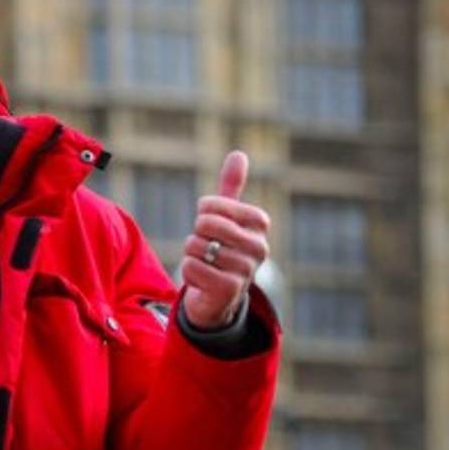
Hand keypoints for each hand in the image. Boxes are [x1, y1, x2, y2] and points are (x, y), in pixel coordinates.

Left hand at [180, 151, 270, 329]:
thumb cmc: (223, 248)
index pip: (211, 204)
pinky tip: (204, 280)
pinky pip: (190, 267)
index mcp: (259, 223)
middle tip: (209, 247)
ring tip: (208, 264)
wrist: (220, 295)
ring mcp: (246, 269)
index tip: (213, 226)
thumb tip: (238, 154)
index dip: (203, 212)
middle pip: (204, 224)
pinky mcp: (229, 288)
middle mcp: (259, 246)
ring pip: (194, 246)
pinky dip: (189, 273)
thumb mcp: (226, 217)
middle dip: (197, 235)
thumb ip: (231, 187)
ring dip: (192, 255)